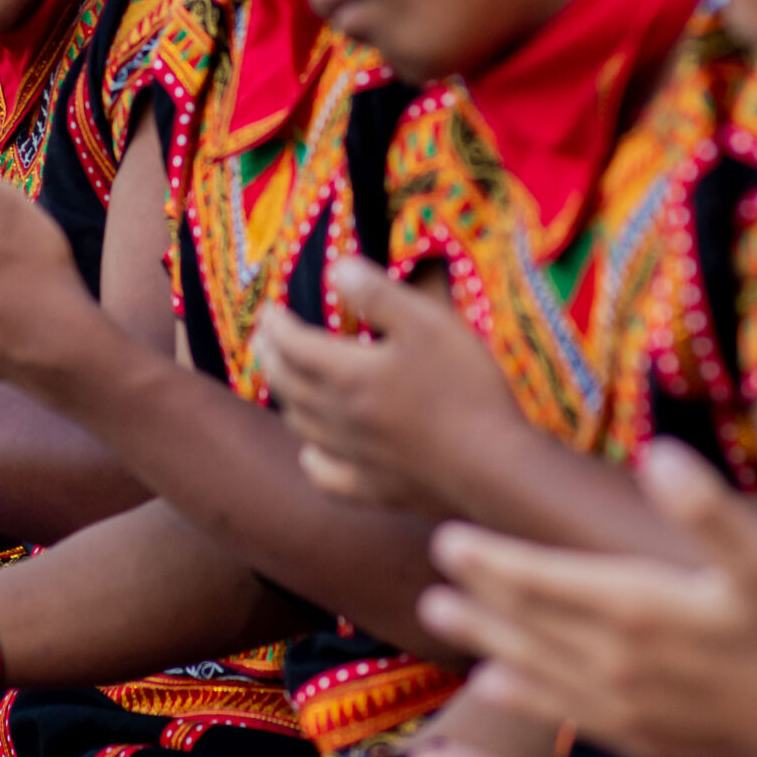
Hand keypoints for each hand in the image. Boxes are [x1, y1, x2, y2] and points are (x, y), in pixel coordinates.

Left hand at [258, 256, 519, 513]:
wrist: (493, 467)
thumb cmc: (464, 388)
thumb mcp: (427, 324)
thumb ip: (378, 295)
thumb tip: (336, 268)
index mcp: (347, 375)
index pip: (293, 345)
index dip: (276, 324)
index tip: (269, 309)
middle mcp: (339, 417)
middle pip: (287, 384)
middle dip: (270, 356)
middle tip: (263, 338)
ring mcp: (354, 457)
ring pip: (301, 426)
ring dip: (284, 398)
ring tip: (283, 382)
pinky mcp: (375, 488)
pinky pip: (326, 475)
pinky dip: (311, 459)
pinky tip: (312, 453)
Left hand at [415, 439, 756, 756]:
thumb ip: (710, 510)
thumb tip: (664, 456)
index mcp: (638, 609)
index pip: (541, 581)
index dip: (492, 560)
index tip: (448, 540)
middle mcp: (621, 664)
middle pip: (530, 626)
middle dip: (480, 599)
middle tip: (435, 576)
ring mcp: (631, 709)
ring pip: (540, 671)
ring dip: (491, 643)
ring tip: (444, 620)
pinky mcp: (649, 741)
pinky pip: (568, 715)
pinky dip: (527, 696)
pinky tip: (498, 687)